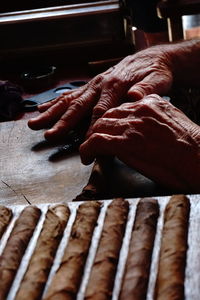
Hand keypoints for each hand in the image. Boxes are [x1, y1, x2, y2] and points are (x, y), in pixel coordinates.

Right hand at [28, 46, 172, 140]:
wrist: (152, 58)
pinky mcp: (91, 85)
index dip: (92, 130)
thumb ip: (146, 89)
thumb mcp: (158, 79)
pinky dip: (56, 102)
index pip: (100, 112)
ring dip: (51, 113)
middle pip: (78, 106)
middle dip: (62, 122)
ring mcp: (93, 84)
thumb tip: (134, 98)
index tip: (86, 146)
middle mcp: (100, 85)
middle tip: (48, 135)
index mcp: (115, 86)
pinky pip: (71, 94)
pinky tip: (44, 108)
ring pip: (69, 100)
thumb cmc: (155, 72)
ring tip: (34, 123)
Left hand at [80, 95, 199, 191]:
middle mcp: (139, 109)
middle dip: (99, 128)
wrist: (199, 158)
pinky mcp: (126, 143)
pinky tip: (88, 157)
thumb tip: (144, 126)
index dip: (112, 120)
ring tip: (90, 151)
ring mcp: (132, 125)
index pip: (121, 107)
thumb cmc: (191, 146)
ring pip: (98, 126)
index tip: (109, 130)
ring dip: (90, 139)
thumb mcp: (173, 121)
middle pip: (107, 115)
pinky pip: (96, 141)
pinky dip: (87, 149)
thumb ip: (156, 118)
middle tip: (95, 141)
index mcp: (151, 102)